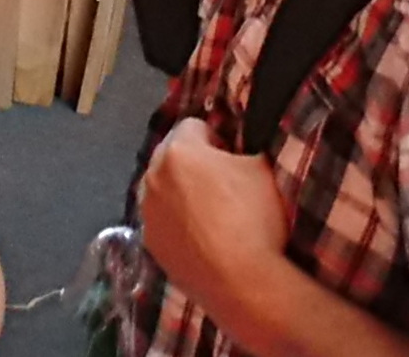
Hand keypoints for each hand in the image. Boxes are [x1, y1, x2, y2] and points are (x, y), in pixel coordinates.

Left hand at [138, 119, 291, 342]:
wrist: (242, 282)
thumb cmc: (253, 217)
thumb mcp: (261, 168)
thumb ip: (243, 150)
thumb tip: (235, 151)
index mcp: (177, 151)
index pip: (193, 126)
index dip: (216, 139)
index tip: (232, 158)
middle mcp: (152, 177)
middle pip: (171, 156)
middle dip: (192, 163)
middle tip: (222, 185)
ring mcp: (147, 213)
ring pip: (162, 189)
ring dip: (180, 193)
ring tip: (210, 215)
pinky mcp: (150, 244)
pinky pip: (162, 221)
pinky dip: (176, 223)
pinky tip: (201, 239)